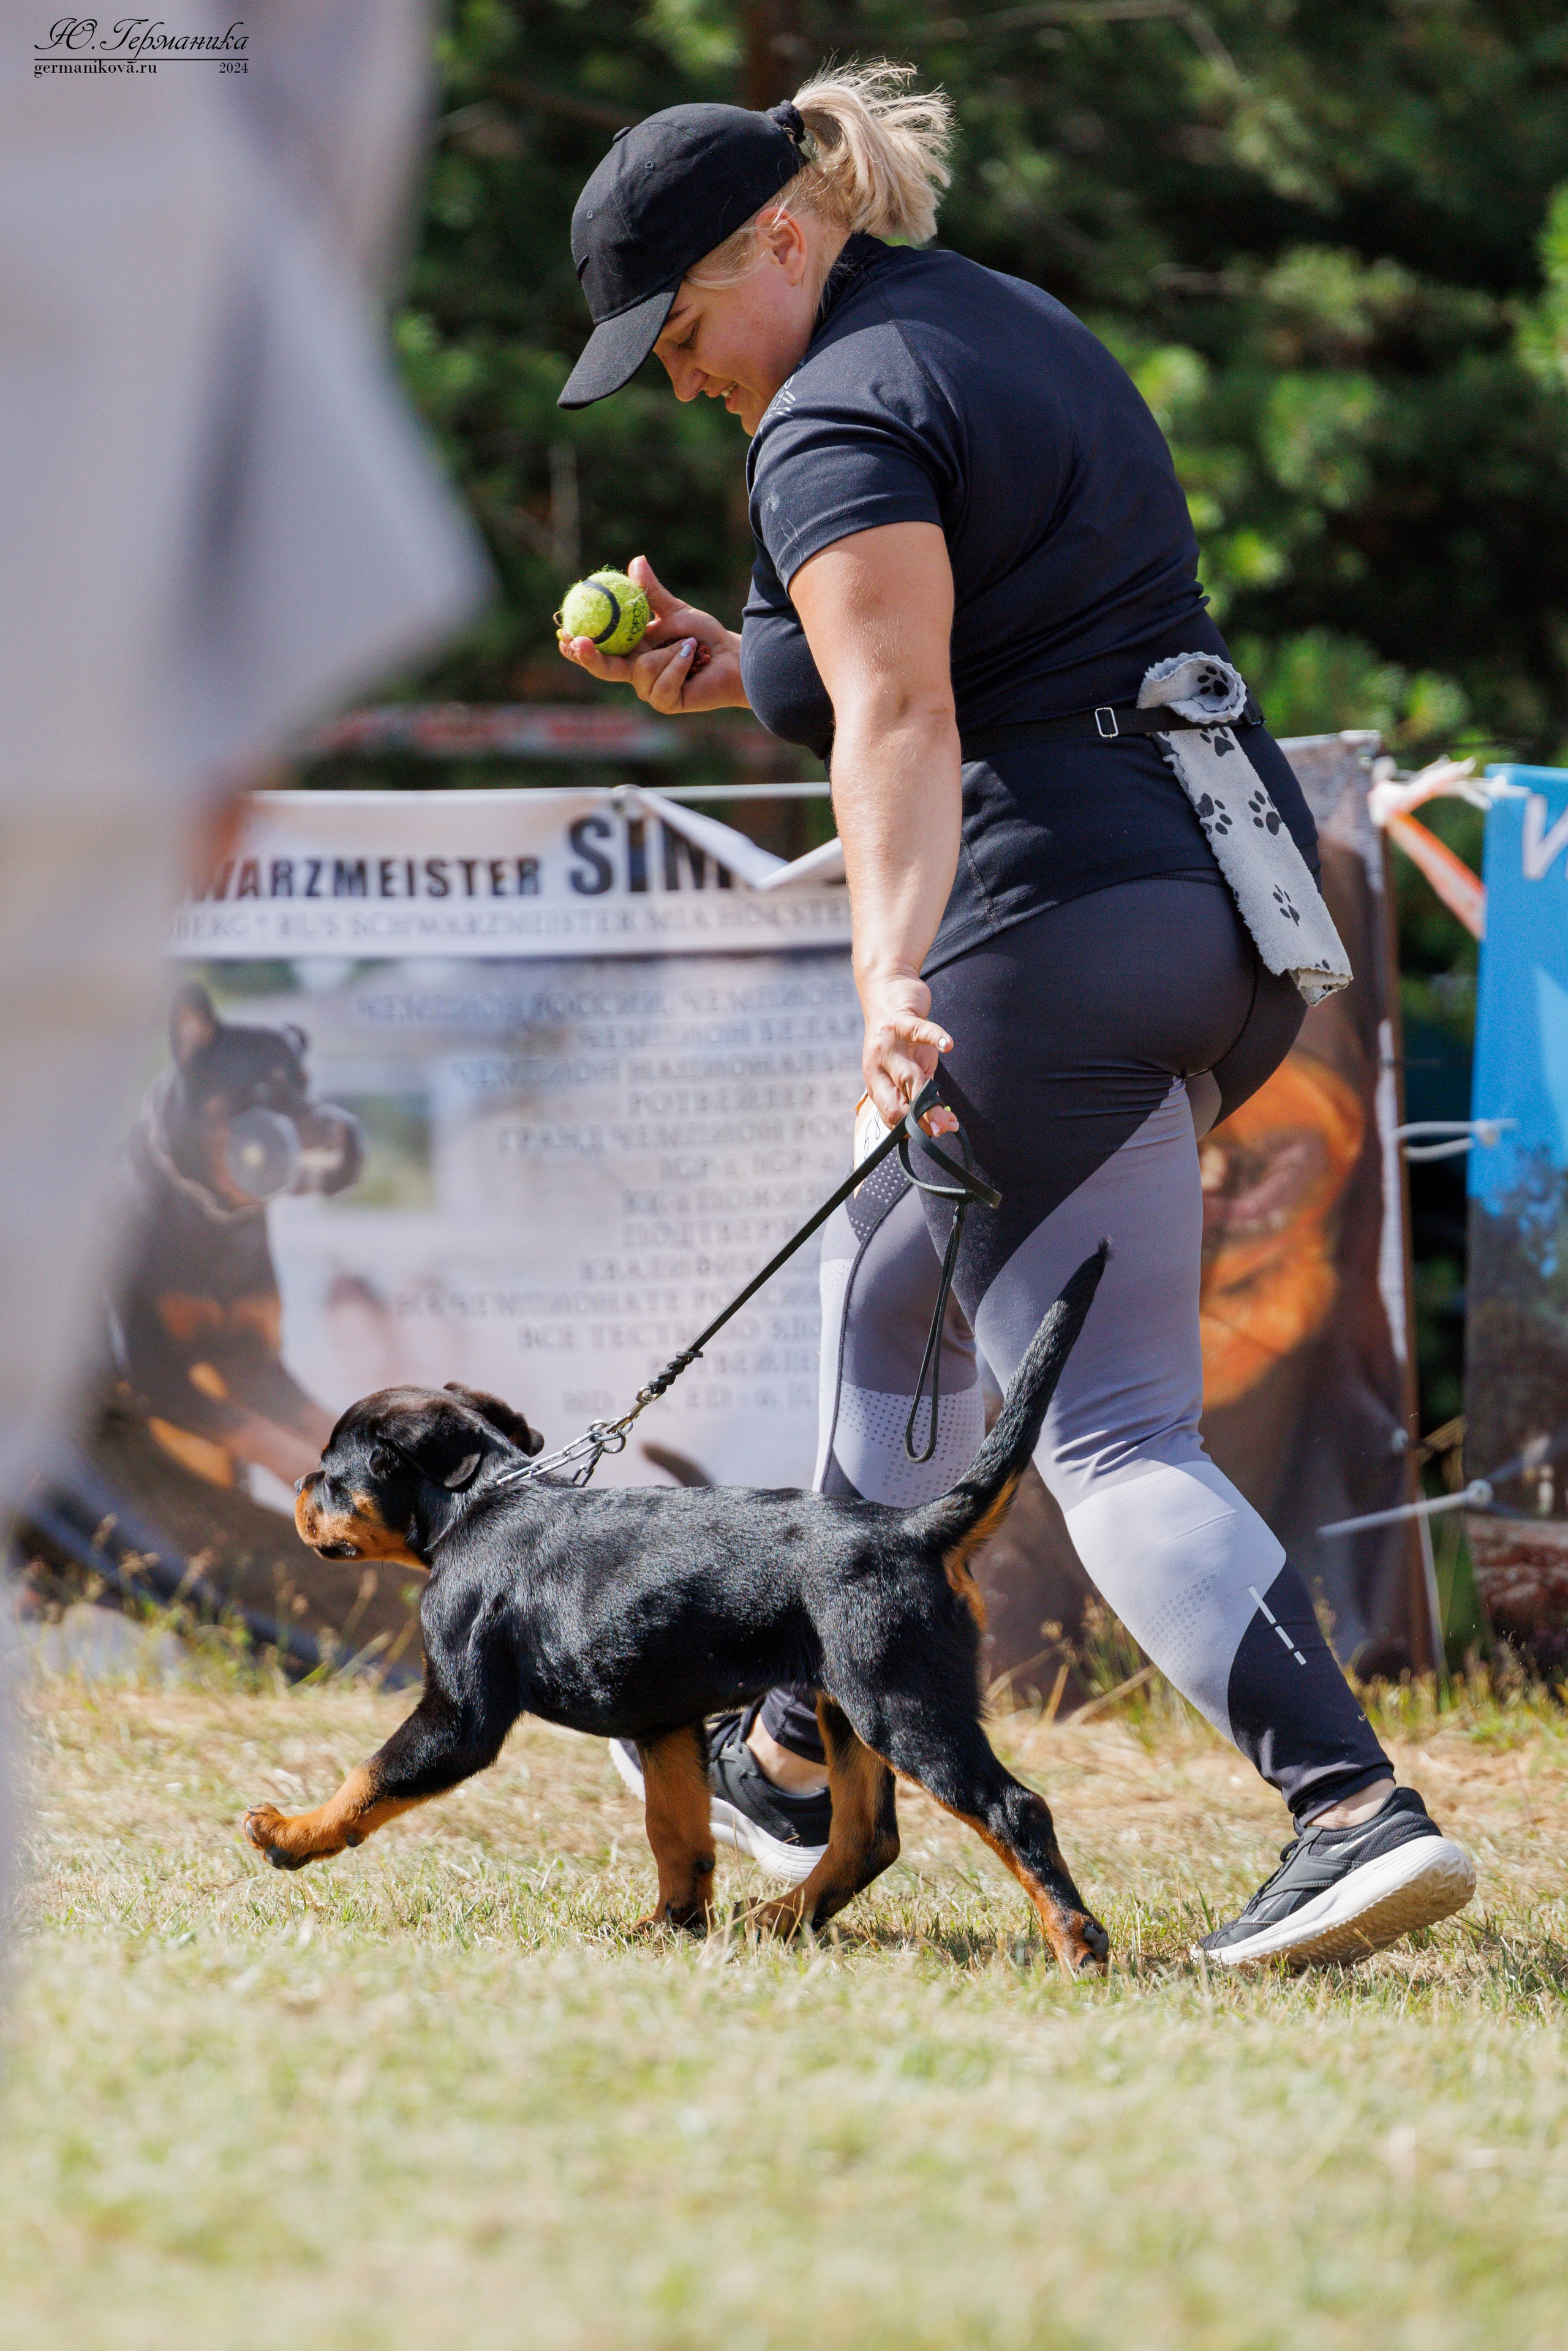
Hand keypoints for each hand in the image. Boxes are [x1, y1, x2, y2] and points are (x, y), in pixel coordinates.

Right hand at [557, 555, 746, 712]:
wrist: (731, 657)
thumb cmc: (702, 635)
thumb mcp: (673, 609)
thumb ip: (651, 593)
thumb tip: (635, 561)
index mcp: (631, 653)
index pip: (598, 651)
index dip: (578, 646)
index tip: (562, 633)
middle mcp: (636, 675)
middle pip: (604, 669)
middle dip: (589, 657)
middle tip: (581, 642)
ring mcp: (650, 691)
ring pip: (642, 671)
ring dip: (668, 652)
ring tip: (688, 645)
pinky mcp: (668, 703)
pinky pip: (664, 682)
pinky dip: (679, 664)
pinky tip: (691, 657)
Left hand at [858, 966, 958, 1135]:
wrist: (884, 991)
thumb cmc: (901, 1037)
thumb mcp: (907, 1067)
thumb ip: (920, 1091)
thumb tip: (942, 1122)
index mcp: (877, 1083)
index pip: (890, 1115)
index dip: (913, 1128)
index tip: (937, 1132)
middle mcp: (878, 1067)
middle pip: (897, 1103)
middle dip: (920, 1121)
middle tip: (943, 1129)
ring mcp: (888, 1044)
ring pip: (908, 1077)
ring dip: (928, 1098)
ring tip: (947, 1117)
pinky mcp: (900, 1020)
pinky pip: (918, 1031)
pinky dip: (935, 1037)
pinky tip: (948, 1046)